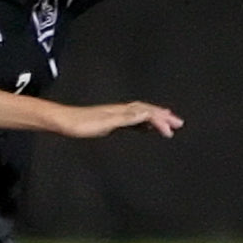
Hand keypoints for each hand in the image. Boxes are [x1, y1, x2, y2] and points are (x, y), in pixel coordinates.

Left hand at [54, 102, 182, 139]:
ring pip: (140, 114)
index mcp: (122, 111)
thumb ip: (127, 118)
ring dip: (154, 118)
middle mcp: (120, 110)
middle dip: (163, 116)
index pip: (147, 113)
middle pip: (147, 111)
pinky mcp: (108, 121)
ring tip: (166, 123)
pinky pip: (132, 120)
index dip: (161, 120)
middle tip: (179, 123)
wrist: (63, 122)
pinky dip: (142, 122)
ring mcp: (114, 115)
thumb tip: (148, 113)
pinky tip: (143, 128)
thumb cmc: (81, 124)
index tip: (172, 131)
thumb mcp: (107, 123)